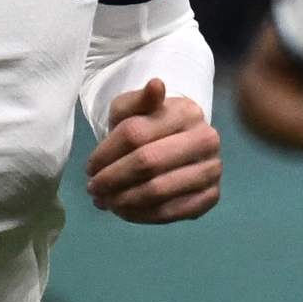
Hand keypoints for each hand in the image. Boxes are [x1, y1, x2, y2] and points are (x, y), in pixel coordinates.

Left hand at [87, 79, 225, 222]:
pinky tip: (126, 212)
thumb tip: (156, 85)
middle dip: (113, 180)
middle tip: (93, 190)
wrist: (177, 143)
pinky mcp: (212, 196)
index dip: (105, 154)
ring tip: (106, 203)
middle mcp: (207, 139)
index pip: (135, 134)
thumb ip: (138, 100)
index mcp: (187, 111)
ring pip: (159, 190)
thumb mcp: (133, 109)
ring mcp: (213, 169)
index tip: (88, 168)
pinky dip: (143, 216)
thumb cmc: (147, 125)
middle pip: (147, 163)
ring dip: (124, 201)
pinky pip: (173, 212)